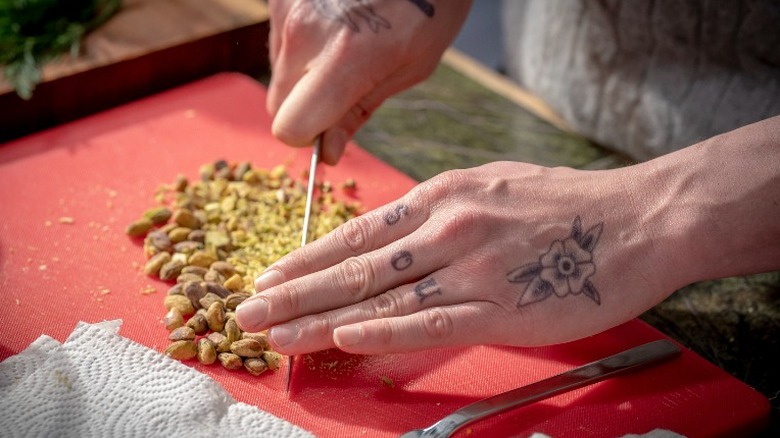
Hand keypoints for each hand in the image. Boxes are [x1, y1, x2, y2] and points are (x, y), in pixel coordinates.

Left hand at [235, 161, 679, 354]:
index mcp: (443, 197)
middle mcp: (448, 228)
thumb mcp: (492, 185)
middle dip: (295, 292)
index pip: (358, 233)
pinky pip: (432, 322)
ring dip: (322, 319)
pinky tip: (346, 339)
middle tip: (248, 311)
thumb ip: (441, 209)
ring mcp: (472, 267)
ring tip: (277, 335)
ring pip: (382, 298)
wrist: (638, 219)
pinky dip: (385, 331)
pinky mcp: (501, 307)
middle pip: (356, 267)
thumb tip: (394, 232)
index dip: (308, 258)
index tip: (271, 277)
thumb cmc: (566, 205)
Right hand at [266, 0, 471, 163]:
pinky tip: (337, 21)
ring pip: (279, 71)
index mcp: (344, 57)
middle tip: (346, 85)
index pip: (290, 127)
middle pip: (278, 104)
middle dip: (307, 106)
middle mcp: (305, 31)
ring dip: (305, 71)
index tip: (333, 127)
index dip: (311, 136)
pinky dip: (302, 40)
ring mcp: (288, 7)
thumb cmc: (432, 4)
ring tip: (348, 42)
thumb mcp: (411, 66)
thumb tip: (328, 150)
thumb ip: (360, 110)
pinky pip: (280, 37)